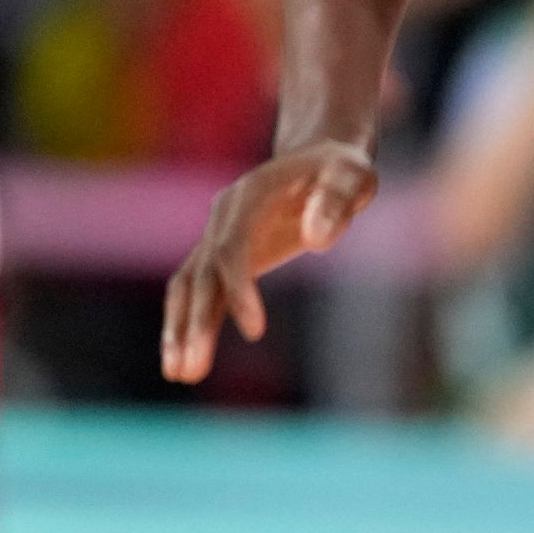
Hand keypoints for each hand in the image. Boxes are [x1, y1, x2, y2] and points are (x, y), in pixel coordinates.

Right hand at [162, 140, 379, 381]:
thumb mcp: (353, 176)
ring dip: (182, 329)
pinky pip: (200, 292)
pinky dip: (190, 324)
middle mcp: (224, 215)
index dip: (238, 289)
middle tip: (190, 369)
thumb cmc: (342, 170)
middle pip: (202, 273)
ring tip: (180, 374)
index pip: (232, 247)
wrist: (321, 158)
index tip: (255, 331)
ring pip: (191, 286)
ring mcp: (219, 235)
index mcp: (250, 195)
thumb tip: (317, 240)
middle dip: (196, 323)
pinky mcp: (225, 254)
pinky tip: (188, 361)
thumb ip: (337, 203)